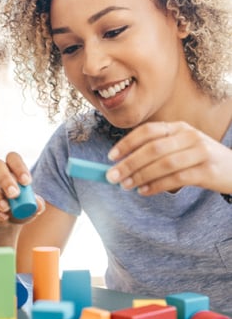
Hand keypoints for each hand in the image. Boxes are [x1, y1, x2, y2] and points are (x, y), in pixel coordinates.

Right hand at [0, 151, 44, 230]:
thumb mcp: (32, 207)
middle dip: (5, 179)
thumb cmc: (22, 207)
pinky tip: (3, 217)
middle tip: (14, 194)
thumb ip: (37, 204)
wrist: (9, 222)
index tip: (26, 182)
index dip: (18, 167)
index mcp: (12, 168)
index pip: (12, 158)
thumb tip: (38, 205)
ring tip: (6, 208)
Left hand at [106, 121, 231, 195]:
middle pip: (153, 149)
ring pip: (164, 164)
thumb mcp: (180, 147)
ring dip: (141, 176)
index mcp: (178, 127)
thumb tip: (121, 164)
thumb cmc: (199, 160)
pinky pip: (176, 179)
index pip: (148, 131)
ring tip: (126, 185)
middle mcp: (189, 136)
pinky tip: (144, 191)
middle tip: (112, 176)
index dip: (127, 143)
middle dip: (129, 163)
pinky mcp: (208, 170)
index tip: (111, 156)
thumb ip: (155, 151)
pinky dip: (157, 186)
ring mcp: (200, 152)